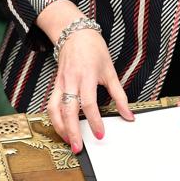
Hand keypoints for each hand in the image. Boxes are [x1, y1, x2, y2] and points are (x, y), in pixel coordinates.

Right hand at [46, 28, 132, 152]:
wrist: (75, 33)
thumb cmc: (94, 50)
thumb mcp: (110, 71)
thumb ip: (119, 95)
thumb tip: (128, 115)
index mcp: (86, 77)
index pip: (88, 103)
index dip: (94, 121)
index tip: (100, 134)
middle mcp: (71, 81)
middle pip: (68, 110)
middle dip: (71, 132)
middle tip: (78, 147)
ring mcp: (60, 83)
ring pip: (54, 109)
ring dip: (59, 127)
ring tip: (68, 140)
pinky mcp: (55, 85)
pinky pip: (51, 104)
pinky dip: (54, 118)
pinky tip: (61, 127)